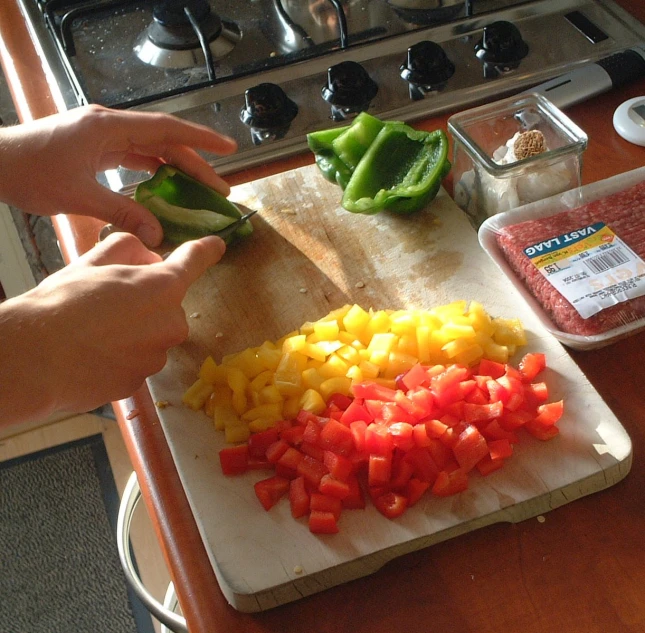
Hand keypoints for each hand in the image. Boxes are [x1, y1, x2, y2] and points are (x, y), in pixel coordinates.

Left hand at [0, 105, 236, 245]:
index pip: (166, 130)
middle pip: (164, 142)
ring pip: (151, 150)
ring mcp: (103, 136)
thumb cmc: (29, 172)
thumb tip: (158, 235)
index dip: (202, 139)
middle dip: (195, 164)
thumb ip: (123, 213)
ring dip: (176, 169)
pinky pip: (134, 157)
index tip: (229, 148)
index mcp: (109, 128)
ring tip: (201, 190)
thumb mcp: (79, 197)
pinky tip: (166, 188)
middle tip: (220, 189)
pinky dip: (154, 172)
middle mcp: (110, 126)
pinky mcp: (95, 148)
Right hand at [0, 232, 224, 424]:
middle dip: (145, 302)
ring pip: (150, 338)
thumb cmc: (64, 303)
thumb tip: (147, 259)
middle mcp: (171, 324)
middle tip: (106, 302)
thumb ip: (129, 251)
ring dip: (131, 333)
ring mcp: (156, 358)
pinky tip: (91, 354)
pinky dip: (118, 358)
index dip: (205, 250)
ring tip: (91, 331)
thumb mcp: (94, 261)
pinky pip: (134, 363)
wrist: (36, 358)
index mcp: (164, 287)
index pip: (194, 261)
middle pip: (166, 307)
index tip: (216, 245)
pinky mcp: (139, 383)